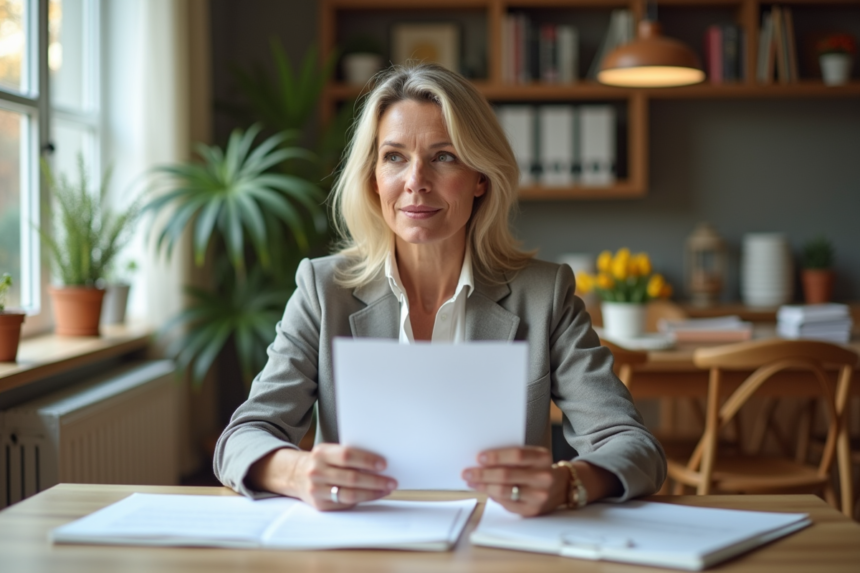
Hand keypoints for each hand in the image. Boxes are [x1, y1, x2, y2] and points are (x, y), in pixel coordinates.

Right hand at [247, 443, 396, 510]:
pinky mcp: (319, 505)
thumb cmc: (321, 462)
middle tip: (391, 481)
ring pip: (349, 494)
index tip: (383, 464)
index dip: (366, 460)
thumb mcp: (329, 452)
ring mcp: (316, 489)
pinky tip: (373, 496)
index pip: (347, 455)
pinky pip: (344, 504)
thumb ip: (348, 455)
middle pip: (351, 477)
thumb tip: (379, 463)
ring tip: (386, 489)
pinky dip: (362, 500)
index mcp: (321, 453)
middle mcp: (317, 471)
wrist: (295, 475)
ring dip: (372, 493)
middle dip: (375, 480)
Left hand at [462, 446, 567, 516]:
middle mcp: (543, 477)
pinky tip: (485, 490)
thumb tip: (482, 461)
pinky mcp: (532, 510)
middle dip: (483, 474)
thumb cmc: (540, 468)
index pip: (517, 455)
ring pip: (504, 492)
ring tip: (471, 481)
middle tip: (467, 472)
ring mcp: (538, 496)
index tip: (479, 457)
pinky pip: (507, 504)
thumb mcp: (533, 456)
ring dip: (483, 486)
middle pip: (507, 475)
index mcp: (542, 458)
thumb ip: (513, 457)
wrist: (562, 486)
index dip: (496, 456)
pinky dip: (492, 496)